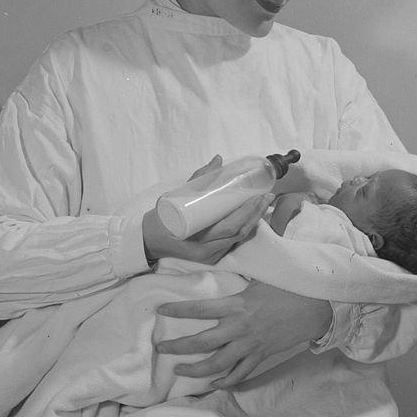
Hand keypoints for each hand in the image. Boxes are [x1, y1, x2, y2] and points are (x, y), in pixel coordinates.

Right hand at [142, 155, 271, 266]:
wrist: (150, 240)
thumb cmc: (161, 219)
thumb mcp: (175, 197)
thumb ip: (198, 179)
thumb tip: (218, 159)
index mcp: (196, 240)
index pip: (229, 227)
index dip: (247, 213)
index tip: (257, 196)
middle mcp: (206, 251)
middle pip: (238, 233)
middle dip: (255, 214)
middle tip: (266, 196)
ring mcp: (210, 256)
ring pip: (238, 239)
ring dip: (253, 220)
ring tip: (262, 203)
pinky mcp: (213, 257)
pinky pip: (233, 242)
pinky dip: (244, 227)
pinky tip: (252, 215)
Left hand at [155, 280, 332, 386]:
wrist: (315, 308)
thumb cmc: (287, 288)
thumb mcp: (258, 279)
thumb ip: (237, 284)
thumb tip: (221, 269)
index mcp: (237, 305)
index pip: (200, 308)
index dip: (178, 310)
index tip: (160, 311)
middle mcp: (240, 328)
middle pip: (202, 343)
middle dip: (177, 347)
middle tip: (160, 348)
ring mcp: (250, 346)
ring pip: (217, 364)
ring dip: (195, 369)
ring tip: (178, 369)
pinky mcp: (261, 356)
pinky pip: (240, 374)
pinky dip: (225, 381)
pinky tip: (213, 383)